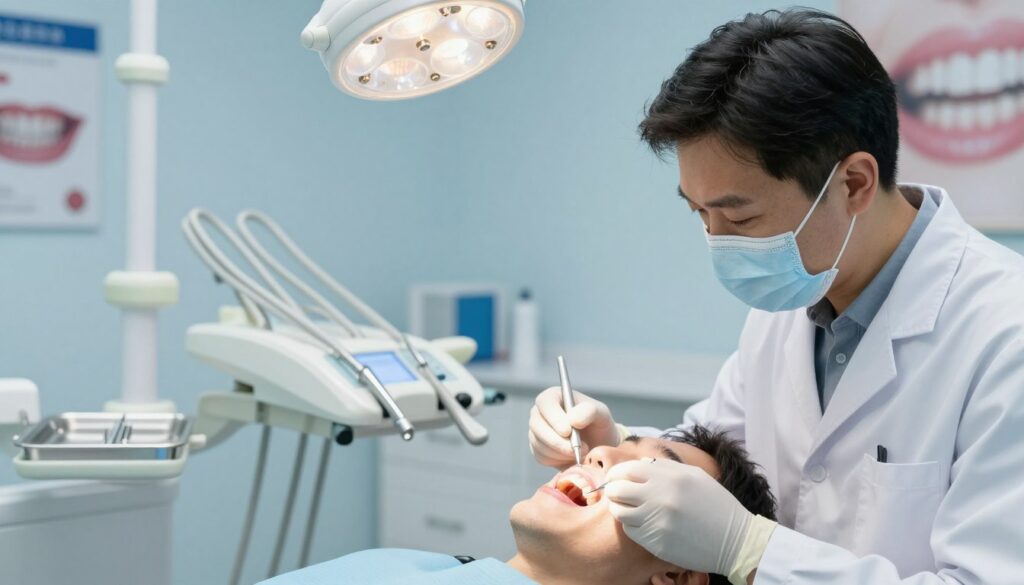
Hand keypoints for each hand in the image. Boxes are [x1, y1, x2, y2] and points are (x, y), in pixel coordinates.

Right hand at [528, 386, 619, 467]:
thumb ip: (588, 411)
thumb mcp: (601, 413)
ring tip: (583, 451)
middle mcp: (540, 412)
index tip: (568, 431)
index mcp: (553, 397)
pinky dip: (559, 460)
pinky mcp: (537, 450)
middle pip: (537, 425)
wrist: (598, 445)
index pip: (545, 403)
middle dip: (557, 441)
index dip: (554, 418)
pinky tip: (572, 456)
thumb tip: (572, 420)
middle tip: (578, 449)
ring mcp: (536, 431)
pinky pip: (542, 457)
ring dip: (562, 452)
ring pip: (539, 444)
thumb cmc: (598, 424)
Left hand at [604, 458, 751, 574]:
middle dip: (612, 491)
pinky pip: (631, 531)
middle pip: (616, 490)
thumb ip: (664, 466)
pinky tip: (644, 524)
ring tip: (629, 509)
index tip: (616, 478)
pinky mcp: (656, 543)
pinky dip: (632, 526)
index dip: (616, 474)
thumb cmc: (715, 504)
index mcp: (669, 477)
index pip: (625, 470)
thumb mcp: (695, 476)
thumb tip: (641, 462)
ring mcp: (656, 521)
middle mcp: (659, 497)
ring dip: (619, 509)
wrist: (736, 540)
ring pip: (618, 512)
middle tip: (617, 494)